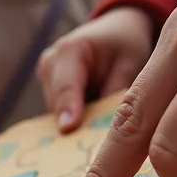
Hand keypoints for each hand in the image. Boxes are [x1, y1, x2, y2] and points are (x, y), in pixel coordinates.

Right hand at [38, 7, 155, 132]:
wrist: (115, 30)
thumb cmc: (126, 43)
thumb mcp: (131, 62)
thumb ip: (118, 92)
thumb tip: (113, 126)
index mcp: (69, 50)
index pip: (67, 86)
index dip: (68, 110)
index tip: (68, 130)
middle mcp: (50, 63)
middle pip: (58, 104)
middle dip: (75, 124)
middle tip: (95, 147)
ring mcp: (45, 77)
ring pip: (57, 112)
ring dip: (76, 123)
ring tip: (97, 136)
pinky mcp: (48, 89)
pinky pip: (59, 112)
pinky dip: (75, 121)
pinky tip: (91, 129)